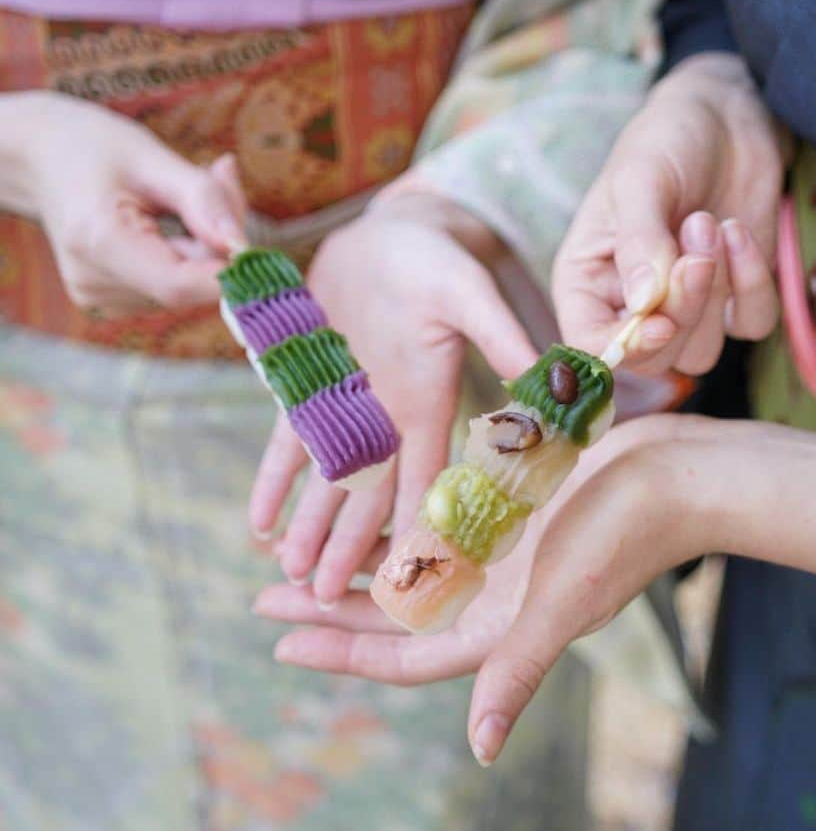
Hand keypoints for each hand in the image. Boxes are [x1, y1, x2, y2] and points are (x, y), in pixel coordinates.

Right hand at [1, 91, 246, 313]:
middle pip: (189, 285)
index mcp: (97, 241)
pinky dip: (189, 258)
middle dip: (220, 245)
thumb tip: (242, 246)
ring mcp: (99, 297)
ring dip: (206, 250)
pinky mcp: (112, 300)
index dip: (228, 273)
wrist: (41, 157)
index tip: (258, 244)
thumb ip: (204, 200)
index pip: (178, 285)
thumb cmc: (96, 147)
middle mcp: (93, 281)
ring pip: (187, 289)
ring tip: (183, 196)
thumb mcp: (153, 157)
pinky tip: (172, 223)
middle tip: (221, 178)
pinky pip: (174, 287)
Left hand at [248, 192, 537, 607]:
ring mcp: (347, 406)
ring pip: (325, 479)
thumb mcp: (467, 291)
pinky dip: (273, 481)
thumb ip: (497, 332)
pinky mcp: (310, 386)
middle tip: (327, 594)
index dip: (416, 527)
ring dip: (308, 523)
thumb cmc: (436, 258)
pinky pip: (286, 442)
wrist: (392, 235)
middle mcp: (389, 418)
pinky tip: (258, 522)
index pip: (426, 480)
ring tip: (289, 570)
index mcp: (429, 405)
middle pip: (369, 494)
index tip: (406, 576)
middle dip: (349, 543)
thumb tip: (542, 371)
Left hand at [257, 415, 815, 766]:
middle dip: (330, 609)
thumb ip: (520, 668)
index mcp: (501, 627)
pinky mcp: (509, 514)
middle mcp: (494, 596)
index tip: (280, 640)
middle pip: (396, 615)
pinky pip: (440, 523)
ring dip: (360, 566)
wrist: (674, 473)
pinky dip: (401, 523)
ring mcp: (501, 554)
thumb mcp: (565, 602)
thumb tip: (480, 750)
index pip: (405, 653)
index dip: (342, 651)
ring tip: (303, 557)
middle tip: (263, 597)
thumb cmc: (625, 536)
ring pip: (412, 569)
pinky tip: (373, 510)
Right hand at [554, 52, 788, 375]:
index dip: (623, 348)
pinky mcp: (734, 299)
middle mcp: (630, 305)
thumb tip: (642, 305)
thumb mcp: (640, 178)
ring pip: (701, 352)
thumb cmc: (665, 138)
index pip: (590, 345)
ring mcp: (685, 306)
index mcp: (587, 281)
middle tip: (695, 245)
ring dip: (715, 291)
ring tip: (709, 221)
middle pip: (653, 358)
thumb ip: (640, 241)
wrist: (727, 115)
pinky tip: (738, 232)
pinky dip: (752, 284)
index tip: (656, 321)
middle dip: (682, 308)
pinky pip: (748, 324)